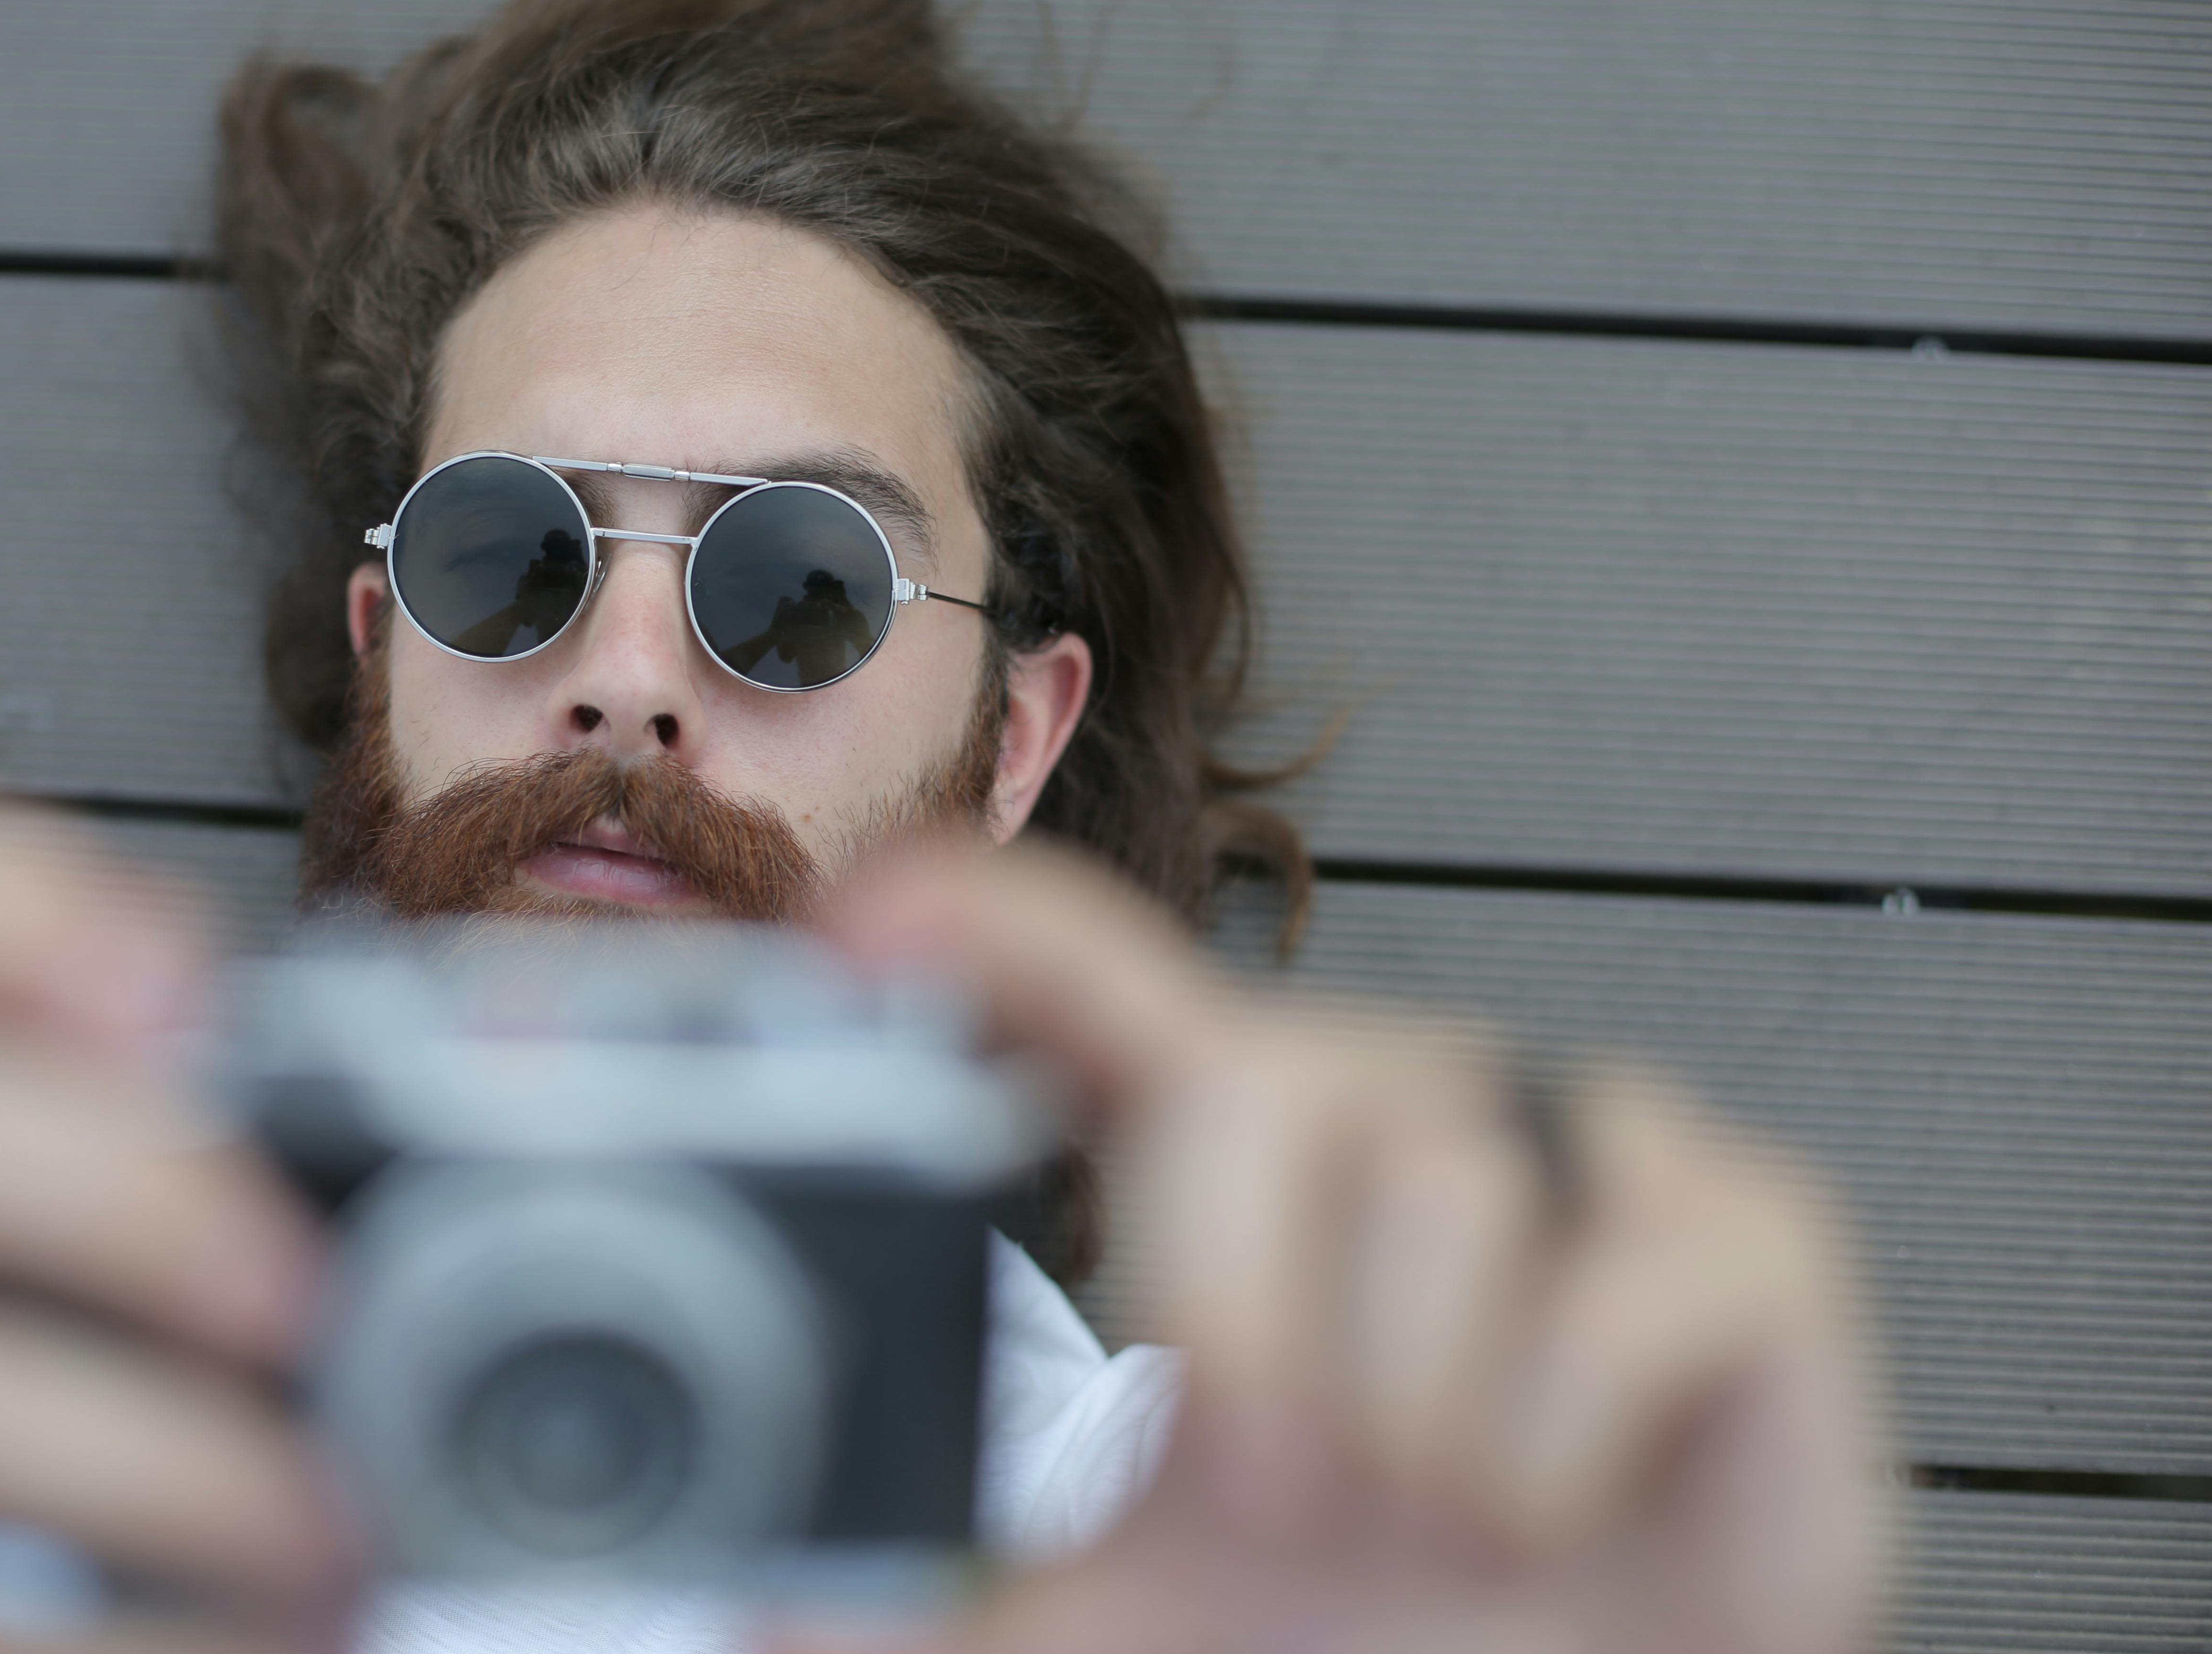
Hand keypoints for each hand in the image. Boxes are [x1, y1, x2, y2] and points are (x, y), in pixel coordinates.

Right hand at [0, 801, 355, 1653]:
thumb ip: (206, 1134)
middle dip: (136, 1197)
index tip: (172, 981)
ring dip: (174, 1472)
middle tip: (303, 1300)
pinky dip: (130, 1651)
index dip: (8, 909)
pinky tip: (255, 1648)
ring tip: (329, 1543)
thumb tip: (502, 1067)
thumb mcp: (55, 1219)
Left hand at [811, 843, 1888, 1653]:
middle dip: (1243, 1323)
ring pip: (1437, 1189)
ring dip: (1416, 1427)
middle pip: (1249, 1082)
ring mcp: (1570, 1146)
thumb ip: (943, 1600)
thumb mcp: (1121, 1621)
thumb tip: (761, 1612)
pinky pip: (1618, 1285)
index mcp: (1220, 1165)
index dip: (984, 925)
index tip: (869, 919)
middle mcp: (1384, 1107)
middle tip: (1287, 1502)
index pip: (1085, 979)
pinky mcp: (1740, 1224)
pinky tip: (1561, 1505)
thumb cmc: (1347, 1641)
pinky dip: (1559, 1450)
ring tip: (1445, 1512)